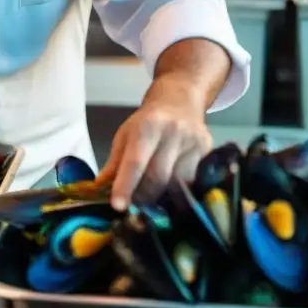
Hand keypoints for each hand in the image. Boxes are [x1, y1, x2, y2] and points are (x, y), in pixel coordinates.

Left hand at [95, 101, 211, 211]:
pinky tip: (170, 189)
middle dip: (142, 196)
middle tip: (133, 203)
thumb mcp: (126, 135)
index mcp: (148, 125)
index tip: (117, 206)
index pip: (136, 161)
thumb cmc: (148, 121)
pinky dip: (178, 191)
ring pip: (177, 184)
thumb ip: (114, 163)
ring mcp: (194, 142)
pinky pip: (192, 182)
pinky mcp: (208, 152)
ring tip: (151, 194)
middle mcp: (174, 132)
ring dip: (161, 196)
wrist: (181, 101)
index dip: (126, 185)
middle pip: (158, 177)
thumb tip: (100, 190)